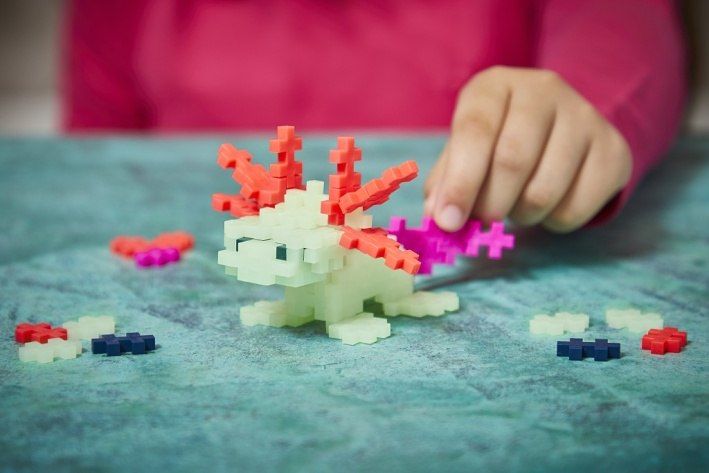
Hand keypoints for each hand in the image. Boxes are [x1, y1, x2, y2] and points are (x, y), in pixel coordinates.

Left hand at [425, 66, 631, 232]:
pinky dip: (552, 222)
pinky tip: (548, 204)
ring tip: (515, 206)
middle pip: (512, 161)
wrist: (561, 128)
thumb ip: (446, 182)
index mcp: (495, 85)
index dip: (460, 183)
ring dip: (521, 215)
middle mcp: (543, 89)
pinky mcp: (614, 150)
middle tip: (482, 221)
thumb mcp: (464, 150)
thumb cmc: (497, 141)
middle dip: (489, 204)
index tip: (448, 222)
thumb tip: (439, 218)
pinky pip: (575, 208)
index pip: (475, 131)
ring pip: (544, 191)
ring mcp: (585, 116)